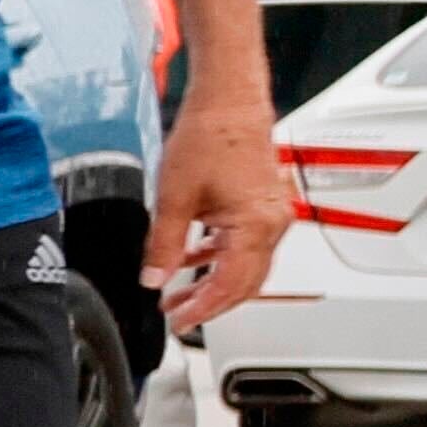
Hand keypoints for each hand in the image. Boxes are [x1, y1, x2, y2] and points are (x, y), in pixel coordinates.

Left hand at [149, 91, 292, 332]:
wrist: (229, 104)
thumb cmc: (209, 139)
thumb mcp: (174, 198)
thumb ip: (163, 245)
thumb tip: (153, 278)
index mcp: (256, 226)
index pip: (230, 286)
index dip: (203, 309)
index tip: (179, 322)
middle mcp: (272, 225)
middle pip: (244, 283)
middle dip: (209, 304)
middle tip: (177, 316)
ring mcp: (271, 216)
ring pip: (244, 266)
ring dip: (212, 283)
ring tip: (178, 297)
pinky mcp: (262, 207)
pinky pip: (244, 245)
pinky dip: (218, 260)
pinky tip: (192, 265)